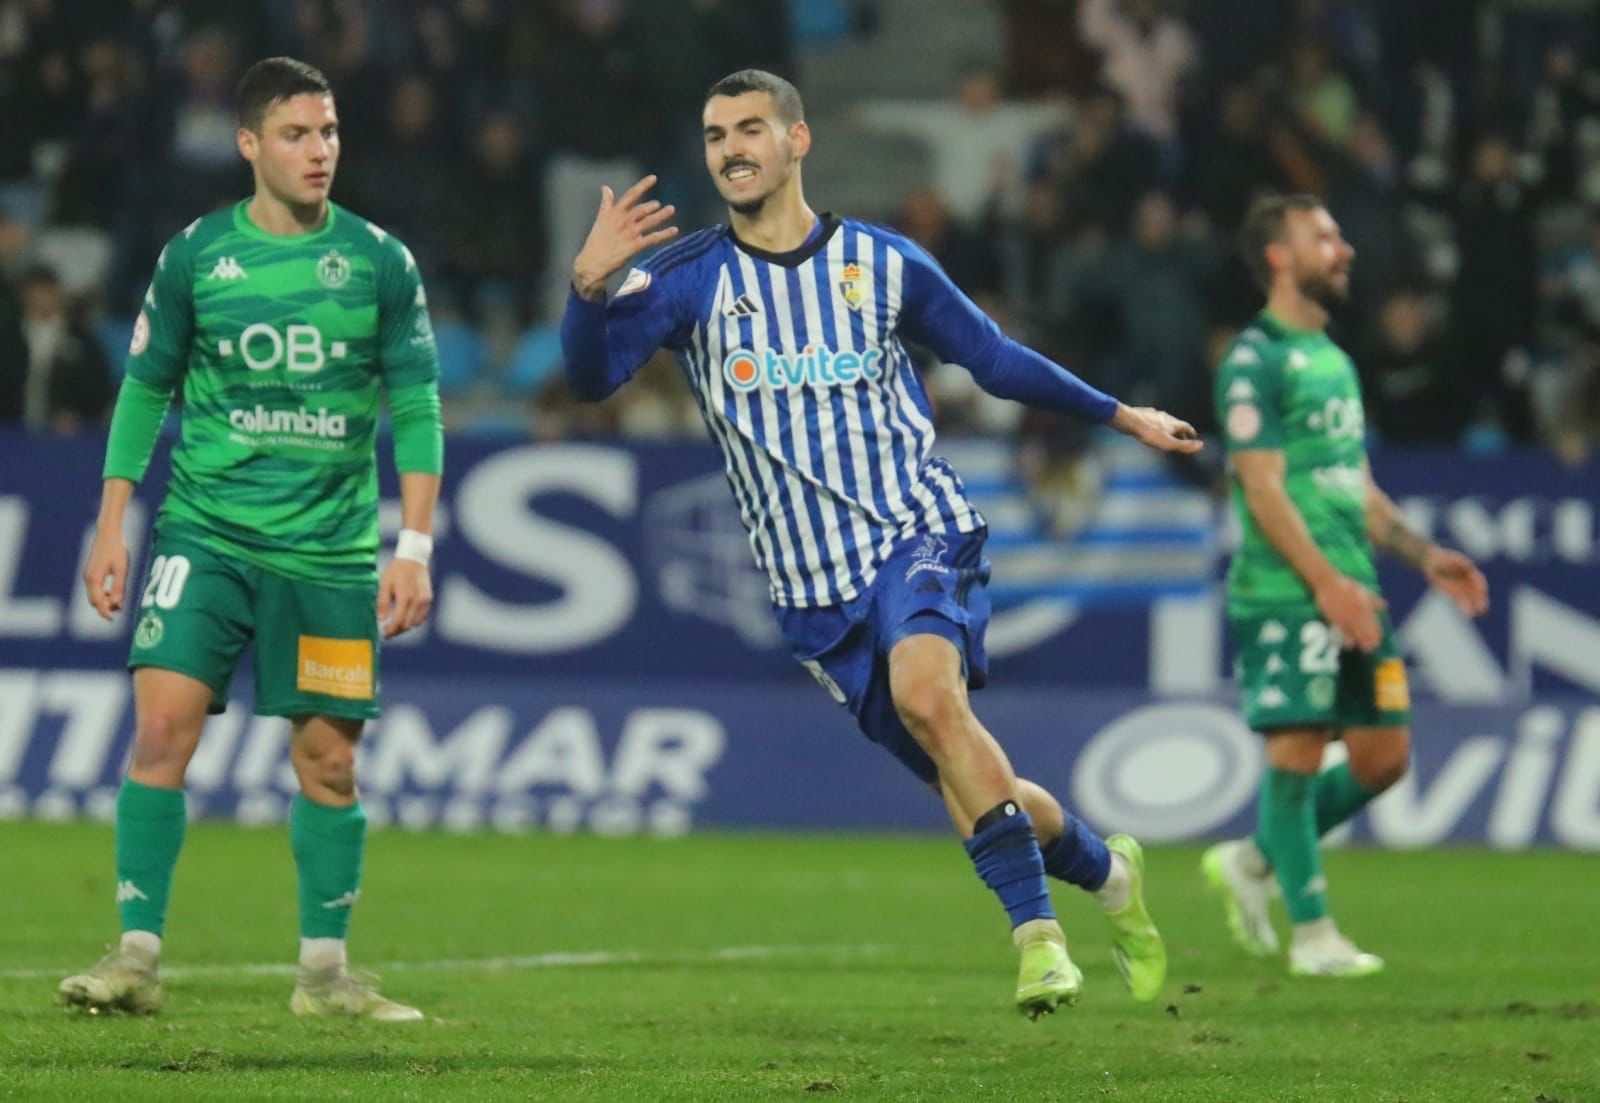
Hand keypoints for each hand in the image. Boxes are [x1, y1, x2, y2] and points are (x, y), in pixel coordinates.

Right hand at [82, 526, 128, 620]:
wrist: (108, 535)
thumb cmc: (116, 551)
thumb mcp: (121, 569)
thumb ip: (118, 586)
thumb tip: (116, 603)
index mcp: (94, 579)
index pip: (97, 601)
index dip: (104, 611)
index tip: (111, 619)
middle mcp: (88, 579)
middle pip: (94, 600)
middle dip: (104, 607)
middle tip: (119, 609)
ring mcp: (88, 576)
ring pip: (94, 595)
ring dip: (104, 601)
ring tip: (118, 602)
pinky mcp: (91, 573)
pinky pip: (95, 589)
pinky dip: (102, 594)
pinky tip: (113, 592)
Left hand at [377, 558, 432, 638]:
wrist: (413, 558)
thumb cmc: (396, 570)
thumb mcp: (384, 584)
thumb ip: (383, 603)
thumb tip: (381, 620)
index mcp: (405, 597)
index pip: (398, 622)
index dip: (391, 630)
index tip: (384, 634)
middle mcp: (417, 601)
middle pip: (407, 625)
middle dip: (397, 630)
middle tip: (388, 631)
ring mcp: (425, 600)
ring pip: (416, 622)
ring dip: (406, 626)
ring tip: (397, 624)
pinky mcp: (429, 599)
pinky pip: (422, 616)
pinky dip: (414, 620)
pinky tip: (406, 617)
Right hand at [571, 175, 677, 300]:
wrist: (592, 263)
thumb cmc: (596, 242)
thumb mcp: (600, 220)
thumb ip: (606, 204)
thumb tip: (606, 188)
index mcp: (614, 213)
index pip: (630, 195)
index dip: (643, 185)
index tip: (654, 178)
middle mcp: (623, 221)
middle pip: (642, 209)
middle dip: (652, 206)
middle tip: (660, 205)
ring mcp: (629, 234)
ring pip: (649, 222)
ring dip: (662, 215)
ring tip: (671, 210)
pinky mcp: (634, 246)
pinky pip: (653, 238)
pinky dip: (664, 234)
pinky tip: (674, 230)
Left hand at [1109, 404, 1202, 453]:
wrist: (1130, 421)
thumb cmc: (1149, 433)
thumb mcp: (1168, 443)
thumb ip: (1184, 445)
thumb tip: (1201, 446)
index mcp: (1173, 423)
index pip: (1186, 427)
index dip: (1191, 433)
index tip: (1193, 437)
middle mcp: (1165, 416)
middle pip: (1176, 423)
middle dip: (1180, 431)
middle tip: (1181, 437)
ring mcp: (1153, 414)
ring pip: (1164, 420)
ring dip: (1168, 427)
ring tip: (1167, 433)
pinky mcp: (1142, 414)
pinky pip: (1152, 418)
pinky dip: (1156, 424)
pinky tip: (1151, 425)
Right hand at [1313, 574, 1385, 652]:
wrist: (1328, 582)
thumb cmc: (1345, 585)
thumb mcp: (1363, 590)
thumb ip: (1374, 600)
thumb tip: (1384, 606)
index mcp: (1366, 607)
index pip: (1374, 624)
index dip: (1377, 634)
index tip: (1377, 641)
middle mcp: (1358, 613)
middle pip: (1366, 630)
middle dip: (1370, 640)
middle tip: (1371, 648)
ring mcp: (1346, 616)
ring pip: (1356, 633)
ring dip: (1361, 641)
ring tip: (1363, 648)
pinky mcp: (1336, 619)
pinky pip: (1343, 632)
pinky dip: (1347, 640)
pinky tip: (1349, 645)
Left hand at [1422, 546, 1488, 616]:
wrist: (1431, 562)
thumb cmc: (1442, 558)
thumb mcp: (1451, 559)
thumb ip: (1460, 563)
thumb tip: (1469, 566)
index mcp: (1471, 572)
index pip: (1479, 581)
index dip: (1481, 588)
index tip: (1482, 594)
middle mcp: (1469, 581)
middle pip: (1477, 592)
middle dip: (1480, 600)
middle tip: (1482, 609)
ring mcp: (1462, 588)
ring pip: (1470, 599)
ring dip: (1472, 607)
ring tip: (1473, 615)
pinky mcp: (1454, 593)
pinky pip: (1461, 602)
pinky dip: (1464, 608)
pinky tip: (1467, 615)